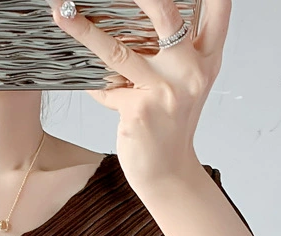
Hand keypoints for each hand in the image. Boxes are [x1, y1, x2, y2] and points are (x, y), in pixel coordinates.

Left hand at [51, 0, 229, 189]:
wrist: (168, 173)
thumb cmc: (171, 126)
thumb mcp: (186, 84)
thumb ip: (177, 52)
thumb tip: (147, 12)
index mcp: (206, 60)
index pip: (218, 11)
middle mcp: (190, 72)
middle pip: (166, 14)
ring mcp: (164, 91)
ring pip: (119, 50)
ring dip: (85, 30)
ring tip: (62, 12)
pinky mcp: (139, 111)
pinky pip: (105, 88)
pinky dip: (92, 83)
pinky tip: (81, 78)